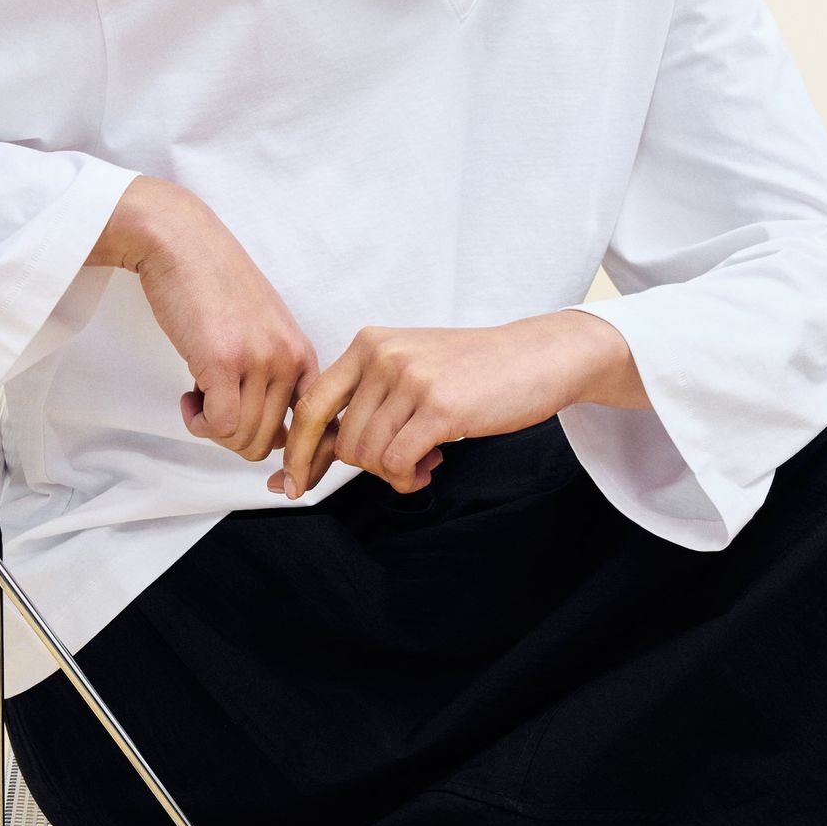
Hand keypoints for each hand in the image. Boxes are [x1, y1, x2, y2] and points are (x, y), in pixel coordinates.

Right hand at [120, 187, 322, 466]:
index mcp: (301, 352)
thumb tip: (275, 438)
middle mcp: (287, 358)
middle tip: (212, 408)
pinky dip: (199, 424)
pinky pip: (220, 426)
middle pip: (270, 440)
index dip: (296, 457)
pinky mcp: (221, 362)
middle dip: (234, 436)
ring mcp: (257, 360)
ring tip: (198, 397)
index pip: (314, 426)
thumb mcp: (262, 329)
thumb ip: (273, 374)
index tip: (274, 468)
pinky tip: (189, 398)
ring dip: (213, 430)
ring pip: (244, 438)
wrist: (181, 243)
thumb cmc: (213, 285)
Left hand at [267, 312, 593, 499]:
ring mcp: (411, 379)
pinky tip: (429, 466)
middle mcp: (383, 355)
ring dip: (394, 472)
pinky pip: (399, 462)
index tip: (291, 481)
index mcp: (368, 344)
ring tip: (423, 460)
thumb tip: (317, 453)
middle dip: (368, 465)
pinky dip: (408, 477)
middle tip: (402, 461)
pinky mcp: (440, 406)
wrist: (536, 357)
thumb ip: (365, 400)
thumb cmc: (472, 369)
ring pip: (370, 455)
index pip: (310, 404)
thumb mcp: (408, 367)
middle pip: (343, 439)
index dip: (298, 450)